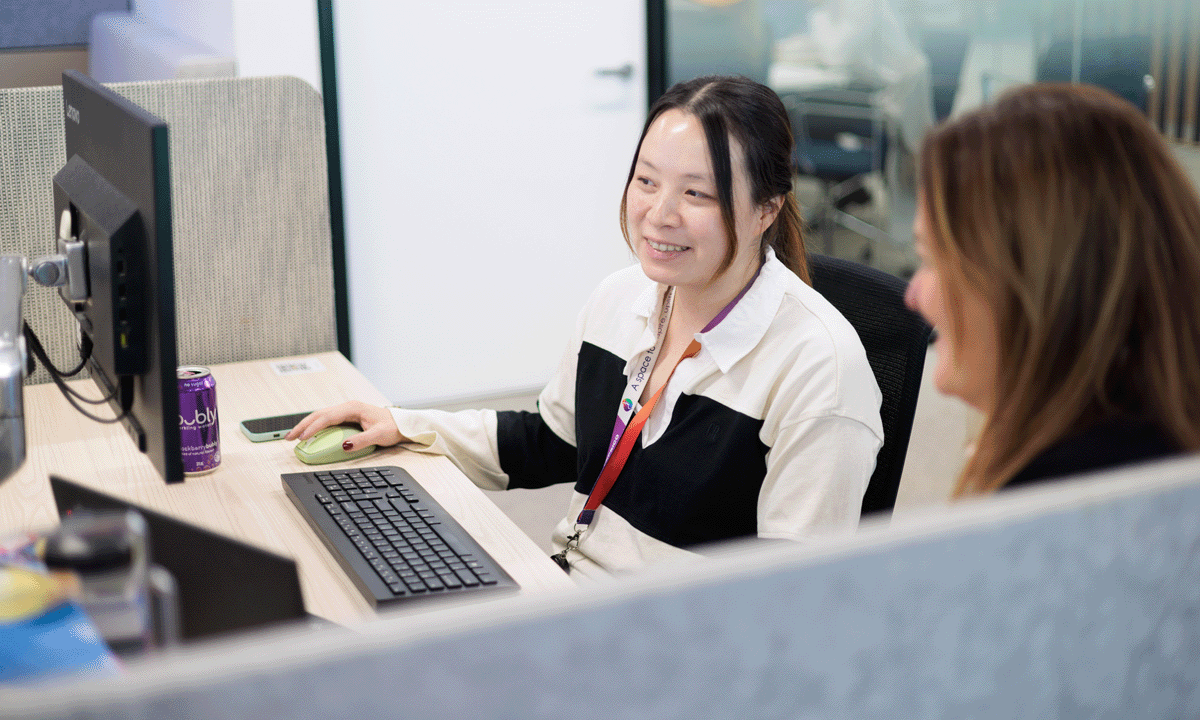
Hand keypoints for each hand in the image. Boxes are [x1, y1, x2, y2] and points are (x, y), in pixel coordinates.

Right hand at [284, 401, 404, 450]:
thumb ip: (363, 440)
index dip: (313, 427)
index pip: (327, 417)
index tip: (303, 438)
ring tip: (293, 437)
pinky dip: (314, 427)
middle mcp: (347, 407)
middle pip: (319, 415)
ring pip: (320, 417)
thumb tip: (345, 445)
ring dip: (306, 426)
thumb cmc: (392, 427)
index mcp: (353, 408)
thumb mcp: (380, 434)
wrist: (401, 424)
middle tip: (289, 438)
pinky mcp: (346, 418)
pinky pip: (326, 421)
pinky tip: (308, 435)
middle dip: (302, 426)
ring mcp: (346, 412)